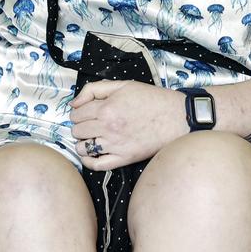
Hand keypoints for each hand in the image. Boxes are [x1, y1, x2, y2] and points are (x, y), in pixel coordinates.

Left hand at [69, 80, 185, 169]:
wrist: (176, 117)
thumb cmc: (151, 99)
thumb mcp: (122, 85)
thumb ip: (94, 89)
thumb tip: (74, 103)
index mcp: (106, 109)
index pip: (76, 114)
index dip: (77, 112)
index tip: (83, 112)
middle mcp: (108, 128)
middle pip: (77, 131)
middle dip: (79, 126)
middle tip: (89, 123)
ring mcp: (116, 145)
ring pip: (83, 148)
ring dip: (83, 142)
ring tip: (92, 137)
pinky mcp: (124, 158)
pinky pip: (97, 165)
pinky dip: (88, 161)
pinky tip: (90, 154)